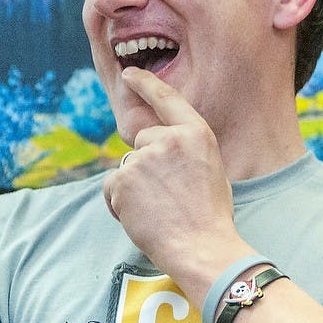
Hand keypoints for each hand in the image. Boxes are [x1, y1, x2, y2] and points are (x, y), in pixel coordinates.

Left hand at [102, 68, 244, 280]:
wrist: (202, 247)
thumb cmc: (210, 217)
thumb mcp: (210, 169)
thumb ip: (184, 151)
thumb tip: (158, 150)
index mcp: (196, 133)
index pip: (167, 99)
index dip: (145, 84)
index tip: (129, 75)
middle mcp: (168, 139)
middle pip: (141, 143)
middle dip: (145, 166)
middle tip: (166, 197)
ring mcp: (143, 158)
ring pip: (126, 168)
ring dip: (133, 189)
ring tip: (159, 212)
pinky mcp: (122, 179)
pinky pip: (112, 188)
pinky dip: (120, 204)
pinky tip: (142, 218)